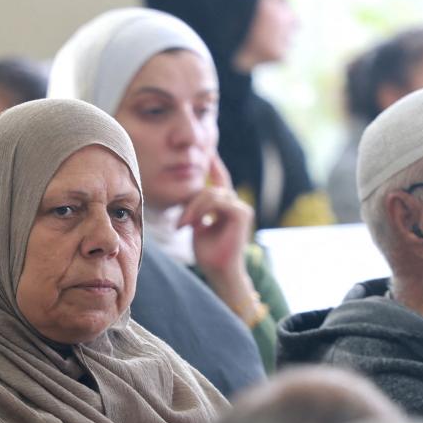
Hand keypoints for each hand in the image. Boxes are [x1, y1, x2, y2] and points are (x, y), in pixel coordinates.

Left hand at [180, 157, 254, 313]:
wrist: (219, 271)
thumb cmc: (208, 253)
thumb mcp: (197, 226)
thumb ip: (197, 210)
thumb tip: (192, 197)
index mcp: (226, 207)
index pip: (220, 180)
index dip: (215, 166)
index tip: (209, 151)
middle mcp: (236, 205)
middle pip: (210, 189)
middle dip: (191, 204)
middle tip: (180, 224)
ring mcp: (241, 208)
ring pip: (212, 194)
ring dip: (194, 208)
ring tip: (184, 225)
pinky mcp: (241, 214)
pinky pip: (218, 202)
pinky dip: (202, 210)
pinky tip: (195, 224)